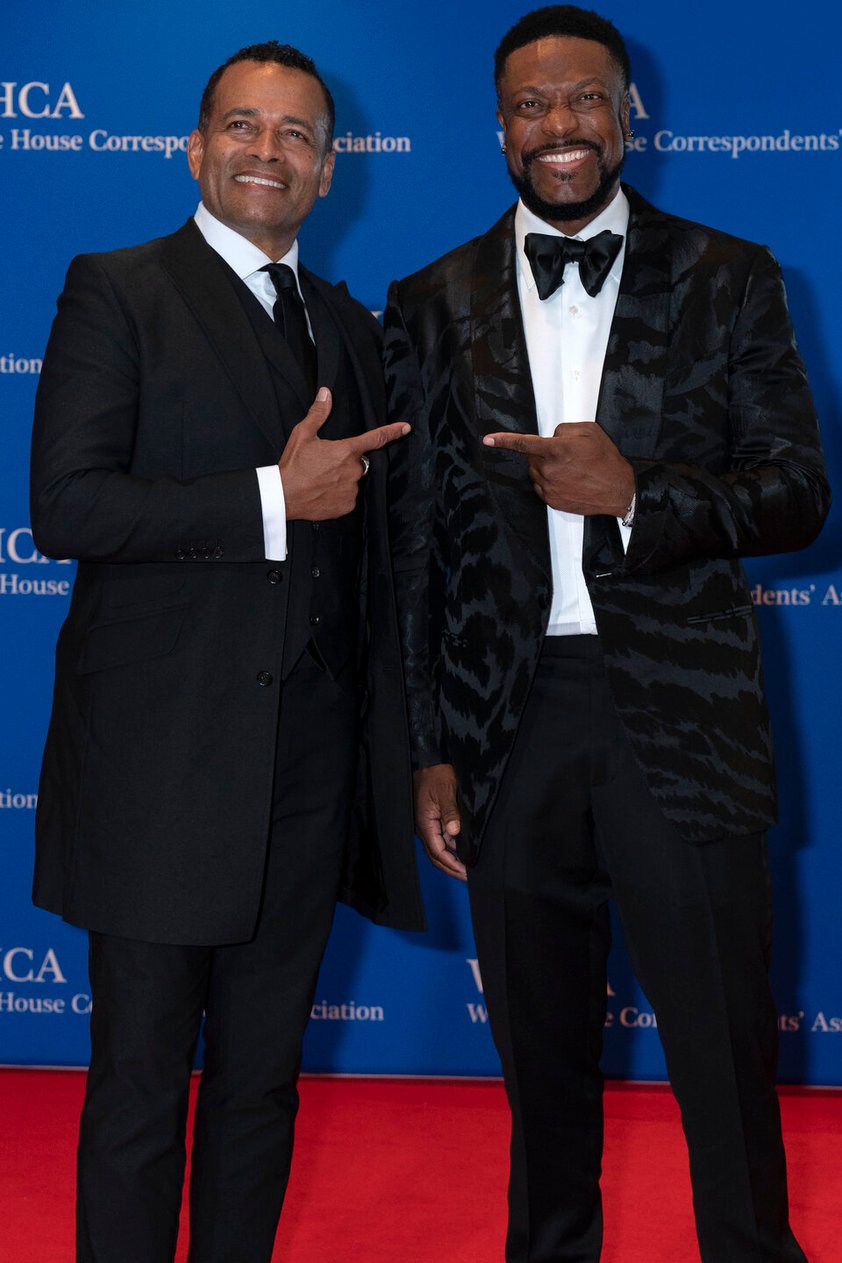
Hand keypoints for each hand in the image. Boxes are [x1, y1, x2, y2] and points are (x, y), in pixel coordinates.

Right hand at [280, 387, 410, 519]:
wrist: (284, 496)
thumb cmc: (293, 465)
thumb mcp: (303, 434)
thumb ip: (318, 413)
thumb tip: (326, 393)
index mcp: (346, 450)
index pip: (376, 438)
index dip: (393, 431)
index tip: (405, 428)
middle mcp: (354, 470)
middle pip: (359, 463)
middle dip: (347, 462)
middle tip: (325, 465)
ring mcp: (352, 489)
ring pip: (353, 481)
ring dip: (343, 479)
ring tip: (322, 480)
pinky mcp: (347, 505)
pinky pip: (348, 497)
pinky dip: (339, 495)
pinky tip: (324, 493)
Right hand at [413, 764, 465, 880]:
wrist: (429, 763)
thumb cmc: (436, 775)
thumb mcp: (445, 792)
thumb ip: (450, 812)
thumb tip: (455, 831)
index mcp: (426, 823)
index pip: (438, 851)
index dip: (452, 864)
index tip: (465, 873)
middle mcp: (425, 828)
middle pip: (436, 856)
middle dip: (451, 868)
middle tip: (467, 878)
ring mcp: (429, 825)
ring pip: (439, 850)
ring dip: (451, 861)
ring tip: (467, 869)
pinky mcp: (434, 821)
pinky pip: (442, 840)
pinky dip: (452, 850)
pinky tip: (463, 852)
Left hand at [483, 422, 633, 515]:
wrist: (618, 489)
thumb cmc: (606, 460)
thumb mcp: (589, 431)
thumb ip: (564, 429)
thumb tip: (552, 437)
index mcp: (556, 450)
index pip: (523, 443)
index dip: (503, 440)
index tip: (488, 440)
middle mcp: (549, 470)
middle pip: (532, 457)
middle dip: (543, 453)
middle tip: (565, 455)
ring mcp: (549, 488)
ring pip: (536, 473)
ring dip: (547, 467)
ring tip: (571, 469)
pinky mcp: (552, 501)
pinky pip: (542, 487)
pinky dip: (550, 482)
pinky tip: (569, 480)